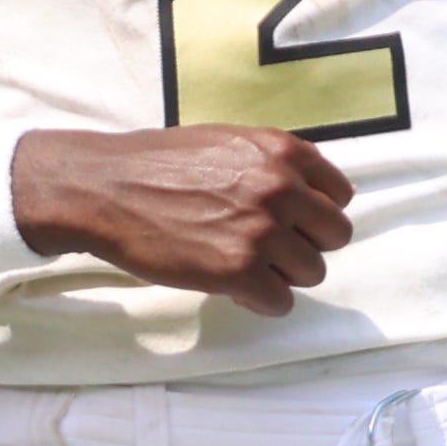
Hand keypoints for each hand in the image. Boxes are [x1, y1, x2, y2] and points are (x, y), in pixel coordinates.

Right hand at [14, 128, 352, 315]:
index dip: (315, 214)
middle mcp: (281, 188)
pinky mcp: (240, 272)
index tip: (292, 224)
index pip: (339, 194)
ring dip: (282, 276)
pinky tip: (234, 290)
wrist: (106, 188)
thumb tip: (306, 195)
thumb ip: (272, 165)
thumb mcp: (227, 143)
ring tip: (245, 268)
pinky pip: (281, 302)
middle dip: (305, 246)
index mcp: (283, 152)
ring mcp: (263, 231)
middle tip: (268, 250)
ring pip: (312, 273)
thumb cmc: (158, 164)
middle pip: (334, 236)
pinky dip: (261, 302)